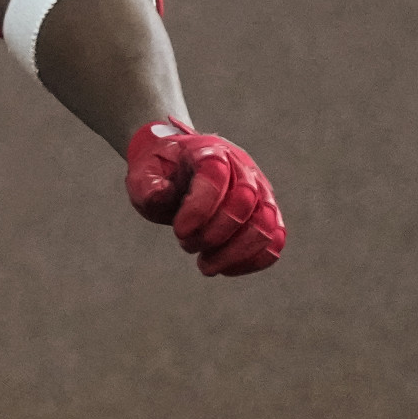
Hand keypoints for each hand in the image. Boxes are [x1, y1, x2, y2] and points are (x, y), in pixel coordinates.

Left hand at [124, 120, 284, 276]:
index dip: (199, 208)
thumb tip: (163, 198)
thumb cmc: (162, 174)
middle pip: (246, 201)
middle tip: (186, 243)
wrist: (178, 168)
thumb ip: (147, 188)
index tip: (178, 230)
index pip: (216, 176)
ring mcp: (260, 191)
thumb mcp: (143, 176)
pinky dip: (253, 261)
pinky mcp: (267, 214)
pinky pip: (275, 241)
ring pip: (266, 224)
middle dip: (214, 233)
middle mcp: (242, 167)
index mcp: (209, 151)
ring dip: (234, 253)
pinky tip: (225, 267)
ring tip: (205, 265)